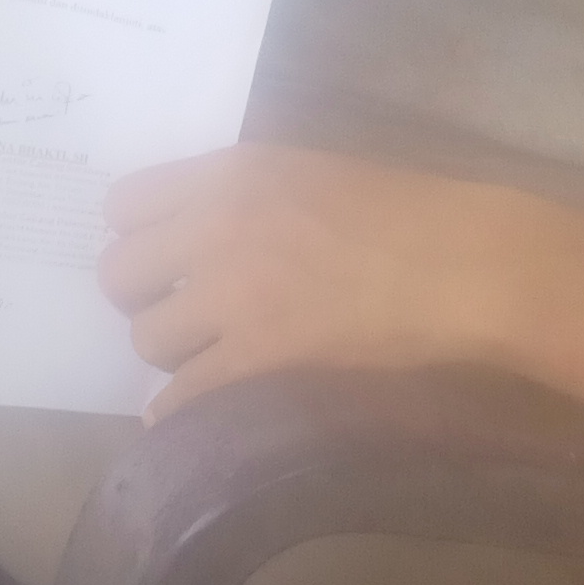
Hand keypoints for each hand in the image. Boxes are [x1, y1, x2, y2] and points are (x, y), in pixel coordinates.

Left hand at [97, 144, 537, 416]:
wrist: (465, 264)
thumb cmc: (406, 211)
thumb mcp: (308, 170)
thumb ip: (243, 194)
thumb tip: (193, 233)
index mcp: (230, 173)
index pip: (123, 203)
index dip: (136, 237)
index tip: (161, 261)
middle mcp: (216, 228)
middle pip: (119, 274)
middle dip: (143, 298)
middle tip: (180, 315)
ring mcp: (235, 295)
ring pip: (147, 338)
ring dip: (172, 353)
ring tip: (210, 357)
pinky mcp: (260, 357)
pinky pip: (182, 395)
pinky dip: (180, 410)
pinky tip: (193, 414)